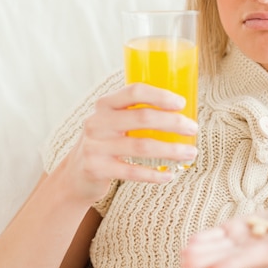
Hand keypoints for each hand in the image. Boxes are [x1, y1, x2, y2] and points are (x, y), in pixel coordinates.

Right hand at [59, 82, 197, 202]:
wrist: (74, 174)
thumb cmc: (105, 143)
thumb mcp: (112, 121)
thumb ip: (134, 112)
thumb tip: (180, 110)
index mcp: (105, 104)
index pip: (134, 92)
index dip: (159, 95)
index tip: (181, 103)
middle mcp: (97, 122)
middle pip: (142, 118)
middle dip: (173, 122)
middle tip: (193, 128)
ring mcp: (95, 146)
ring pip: (141, 146)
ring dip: (171, 150)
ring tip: (190, 152)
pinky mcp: (96, 169)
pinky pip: (132, 171)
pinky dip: (154, 174)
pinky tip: (169, 175)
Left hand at [181, 200, 267, 267]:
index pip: (251, 259)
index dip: (233, 264)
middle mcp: (257, 249)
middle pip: (230, 255)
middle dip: (208, 258)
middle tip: (186, 262)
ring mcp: (248, 239)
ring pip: (222, 246)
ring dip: (202, 249)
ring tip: (183, 255)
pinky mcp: (242, 228)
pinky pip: (222, 234)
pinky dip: (207, 237)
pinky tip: (191, 241)